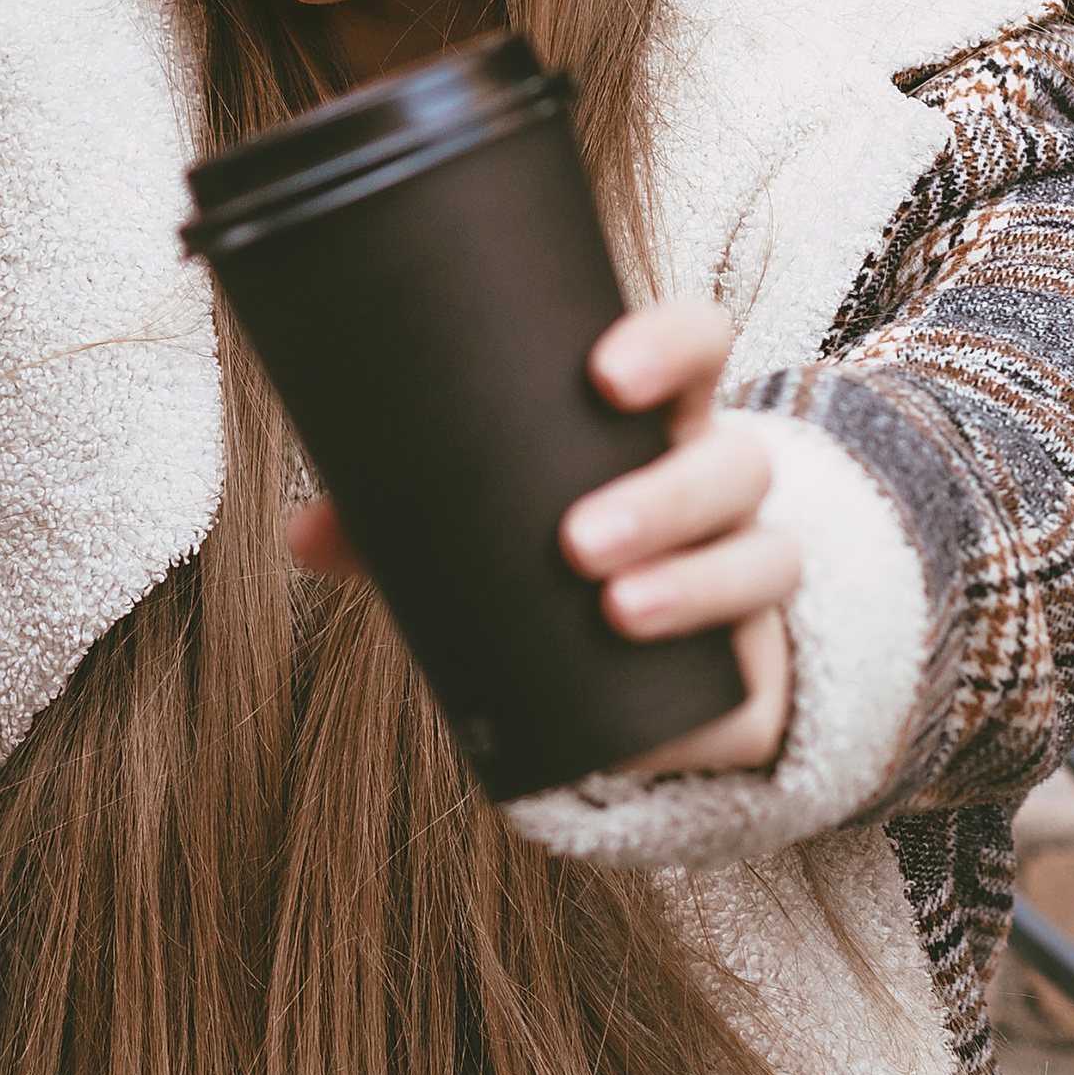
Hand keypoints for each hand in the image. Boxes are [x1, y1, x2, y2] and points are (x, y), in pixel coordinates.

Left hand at [286, 298, 797, 781]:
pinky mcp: (757, 670)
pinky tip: (657, 729)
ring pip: (768, 562)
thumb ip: (396, 517)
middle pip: (735, 463)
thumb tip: (305, 537)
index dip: (671, 346)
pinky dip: (719, 708)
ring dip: (697, 584)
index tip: (603, 376)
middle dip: (666, 497)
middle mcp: (720, 486)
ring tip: (618, 612)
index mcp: (659, 419)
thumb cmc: (548, 544)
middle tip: (578, 540)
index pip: (698, 345)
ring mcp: (751, 572)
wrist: (639, 660)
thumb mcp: (482, 518)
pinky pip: (762, 688)